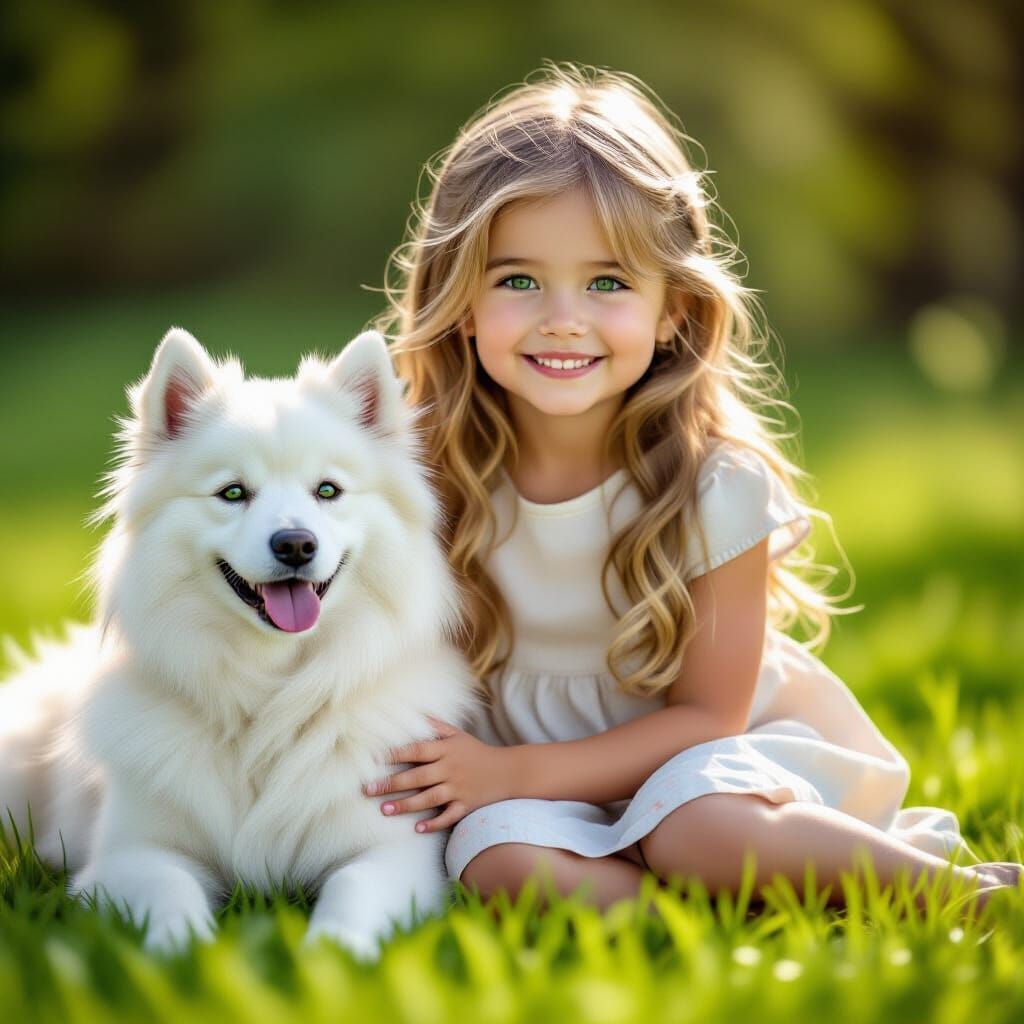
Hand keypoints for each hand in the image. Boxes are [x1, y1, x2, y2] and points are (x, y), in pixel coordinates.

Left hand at [363, 716, 513, 833]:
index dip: (396, 754)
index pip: (417, 750)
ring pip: (429, 798)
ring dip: (406, 805)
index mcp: (446, 750)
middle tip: (368, 790)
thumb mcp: (458, 735)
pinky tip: (418, 828)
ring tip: (384, 810)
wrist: (508, 772)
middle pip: (417, 777)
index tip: (374, 760)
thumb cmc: (477, 752)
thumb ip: (435, 726)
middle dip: (391, 784)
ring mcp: (459, 789)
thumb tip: (415, 714)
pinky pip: (449, 816)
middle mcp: (451, 769)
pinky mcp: (466, 806)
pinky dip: (434, 823)